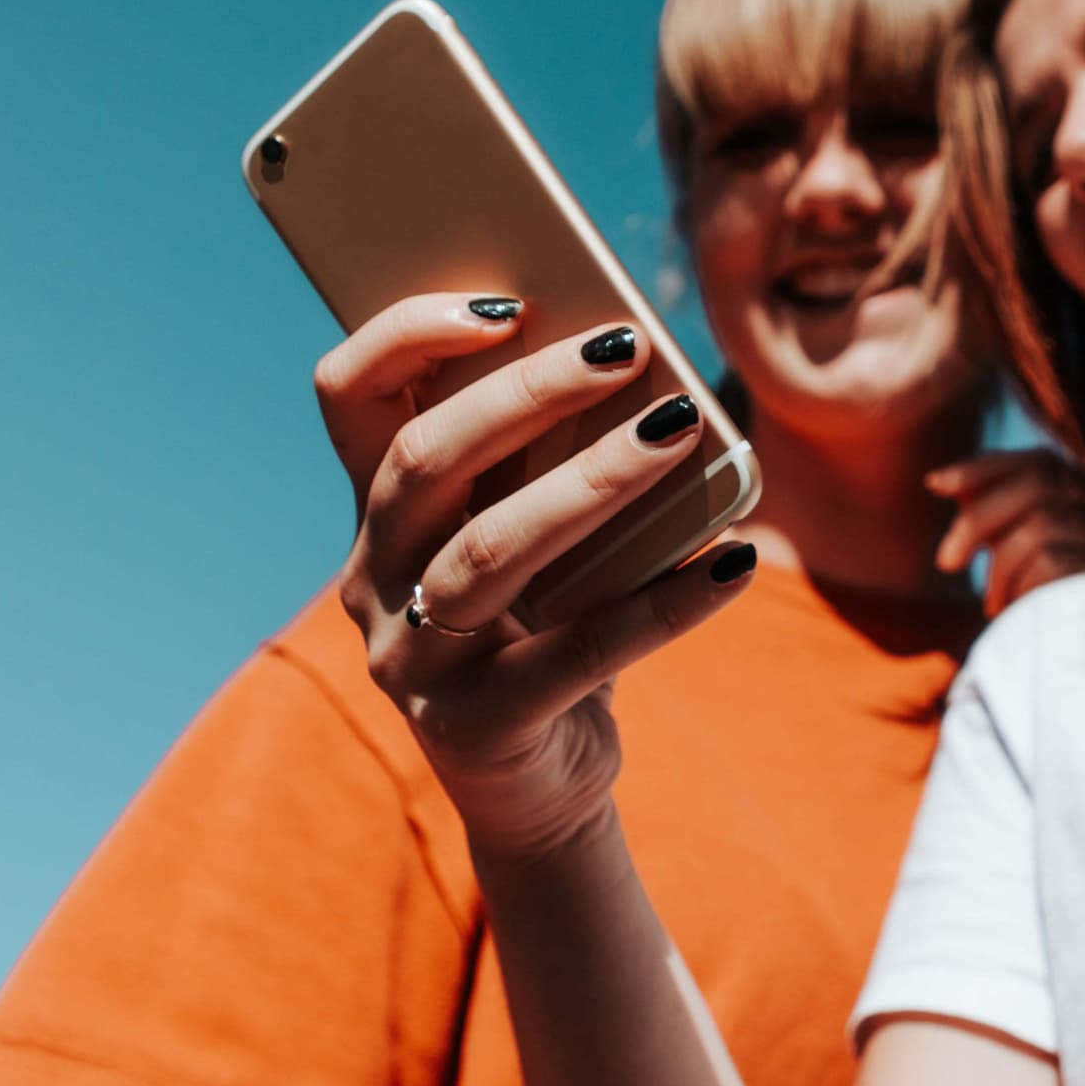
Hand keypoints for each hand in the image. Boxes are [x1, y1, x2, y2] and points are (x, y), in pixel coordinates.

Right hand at [316, 295, 760, 859]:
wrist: (544, 785)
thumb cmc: (549, 625)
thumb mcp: (538, 535)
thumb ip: (551, 460)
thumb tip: (645, 361)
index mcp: (380, 511)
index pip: (350, 396)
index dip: (408, 335)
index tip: (508, 300)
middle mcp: (374, 578)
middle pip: (423, 460)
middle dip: (527, 392)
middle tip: (627, 347)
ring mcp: (413, 659)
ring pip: (491, 549)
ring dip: (593, 479)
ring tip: (680, 430)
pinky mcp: (474, 729)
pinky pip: (578, 654)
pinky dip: (664, 604)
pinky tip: (734, 563)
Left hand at [926, 448, 1084, 617]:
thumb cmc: (1054, 600)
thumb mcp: (1023, 549)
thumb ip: (995, 514)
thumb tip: (941, 483)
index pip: (1038, 460)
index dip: (984, 468)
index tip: (934, 484)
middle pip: (1036, 485)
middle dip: (978, 520)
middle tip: (946, 563)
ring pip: (1040, 526)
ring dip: (1001, 568)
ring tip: (991, 602)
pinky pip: (1050, 564)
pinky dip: (1019, 587)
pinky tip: (1011, 610)